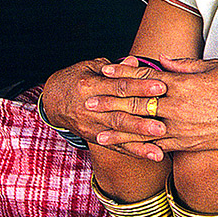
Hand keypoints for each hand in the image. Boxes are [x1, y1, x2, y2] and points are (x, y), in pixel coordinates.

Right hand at [41, 57, 166, 154]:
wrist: (53, 102)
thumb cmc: (77, 79)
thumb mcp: (91, 67)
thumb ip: (115, 68)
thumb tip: (135, 62)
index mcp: (89, 85)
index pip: (119, 86)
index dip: (140, 86)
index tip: (161, 86)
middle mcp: (90, 107)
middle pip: (120, 111)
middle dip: (143, 115)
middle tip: (164, 119)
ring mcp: (92, 125)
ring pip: (119, 131)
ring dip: (141, 135)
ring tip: (161, 138)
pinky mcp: (96, 138)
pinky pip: (118, 146)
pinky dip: (137, 151)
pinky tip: (154, 154)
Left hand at [91, 55, 217, 159]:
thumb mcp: (213, 67)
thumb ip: (184, 66)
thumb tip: (161, 61)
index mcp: (182, 84)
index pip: (145, 77)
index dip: (123, 74)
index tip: (105, 71)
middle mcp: (177, 108)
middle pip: (137, 103)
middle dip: (111, 101)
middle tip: (88, 99)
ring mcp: (182, 129)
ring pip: (143, 129)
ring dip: (117, 128)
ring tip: (96, 129)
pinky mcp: (188, 145)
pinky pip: (159, 147)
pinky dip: (140, 147)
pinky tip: (126, 148)